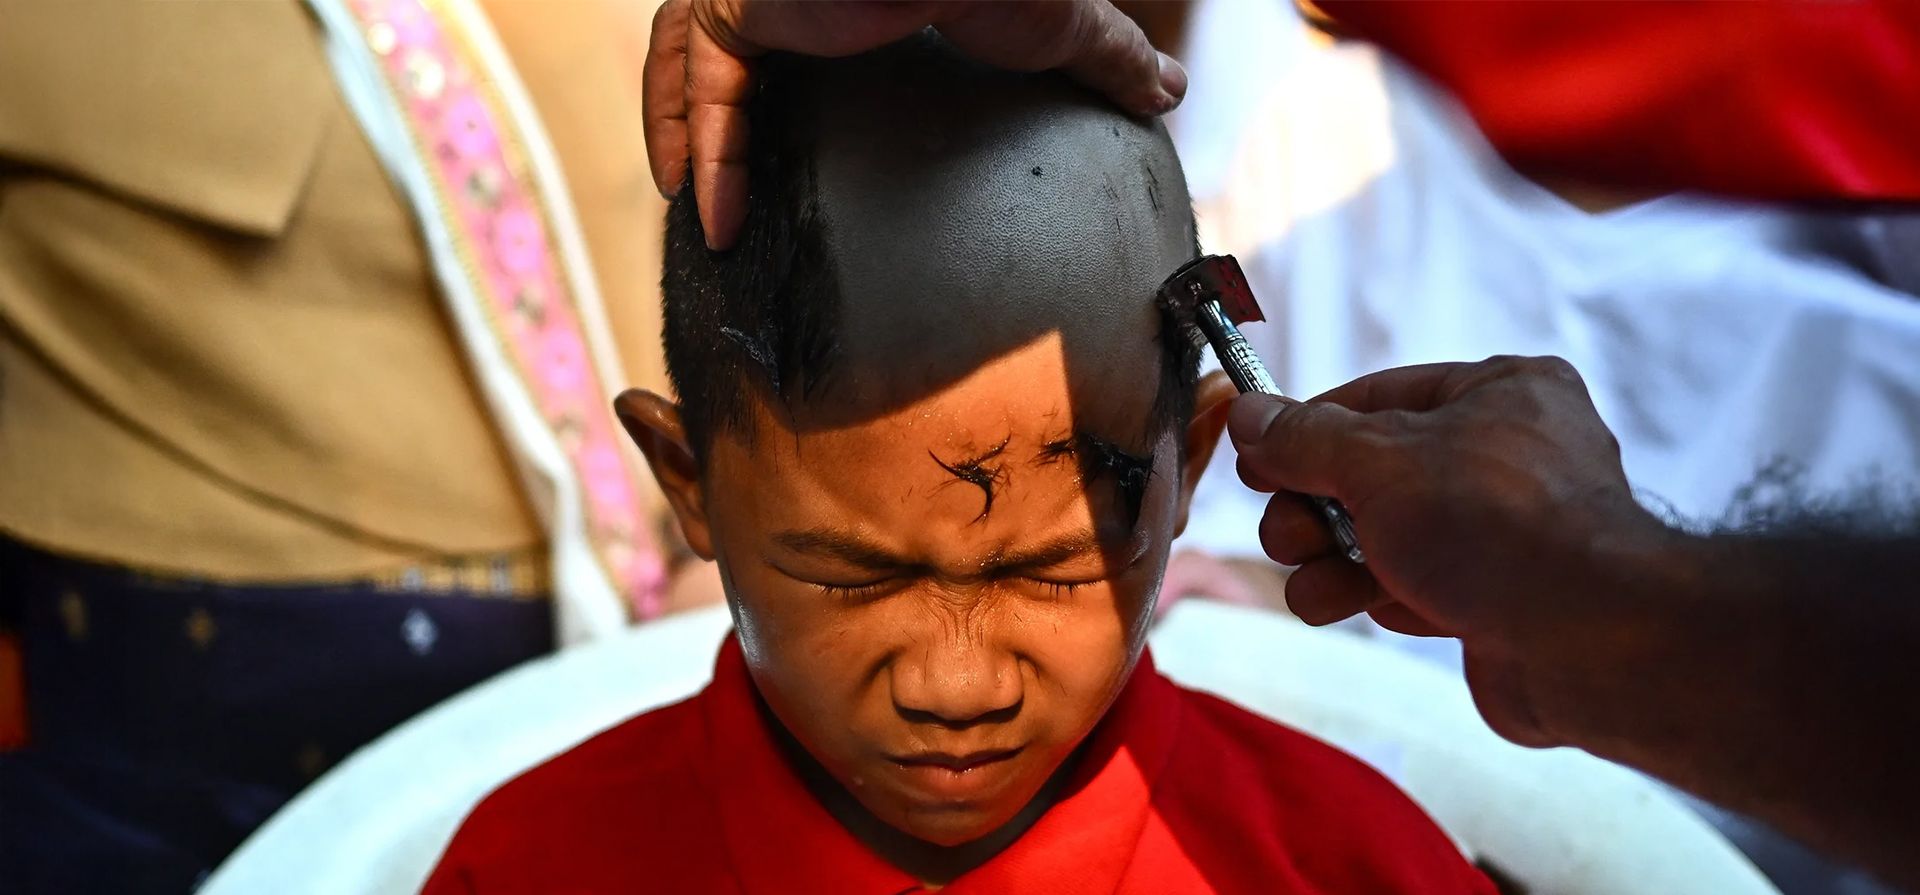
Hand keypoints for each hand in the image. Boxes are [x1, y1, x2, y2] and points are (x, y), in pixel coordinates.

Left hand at [643, 0, 1187, 248]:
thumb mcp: (1064, 29)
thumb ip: (1108, 62)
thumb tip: (1172, 93)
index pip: (787, 21)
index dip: (766, 81)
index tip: (770, 152)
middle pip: (715, 37)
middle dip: (699, 106)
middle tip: (712, 185)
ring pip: (684, 55)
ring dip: (681, 129)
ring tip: (704, 212)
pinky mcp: (742, 2)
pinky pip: (703, 83)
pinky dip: (703, 149)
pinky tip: (718, 219)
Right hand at [1230, 356, 1670, 743]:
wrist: (1586, 643)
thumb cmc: (1495, 526)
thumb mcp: (1377, 462)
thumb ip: (1304, 439)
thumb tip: (1247, 415)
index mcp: (1501, 393)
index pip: (1377, 397)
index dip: (1307, 430)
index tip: (1254, 461)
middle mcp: (1510, 454)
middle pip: (1373, 472)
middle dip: (1316, 510)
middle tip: (1290, 536)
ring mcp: (1507, 532)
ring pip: (1386, 536)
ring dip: (1334, 563)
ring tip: (1316, 586)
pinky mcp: (1498, 599)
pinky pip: (1416, 585)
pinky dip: (1380, 597)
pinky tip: (1366, 607)